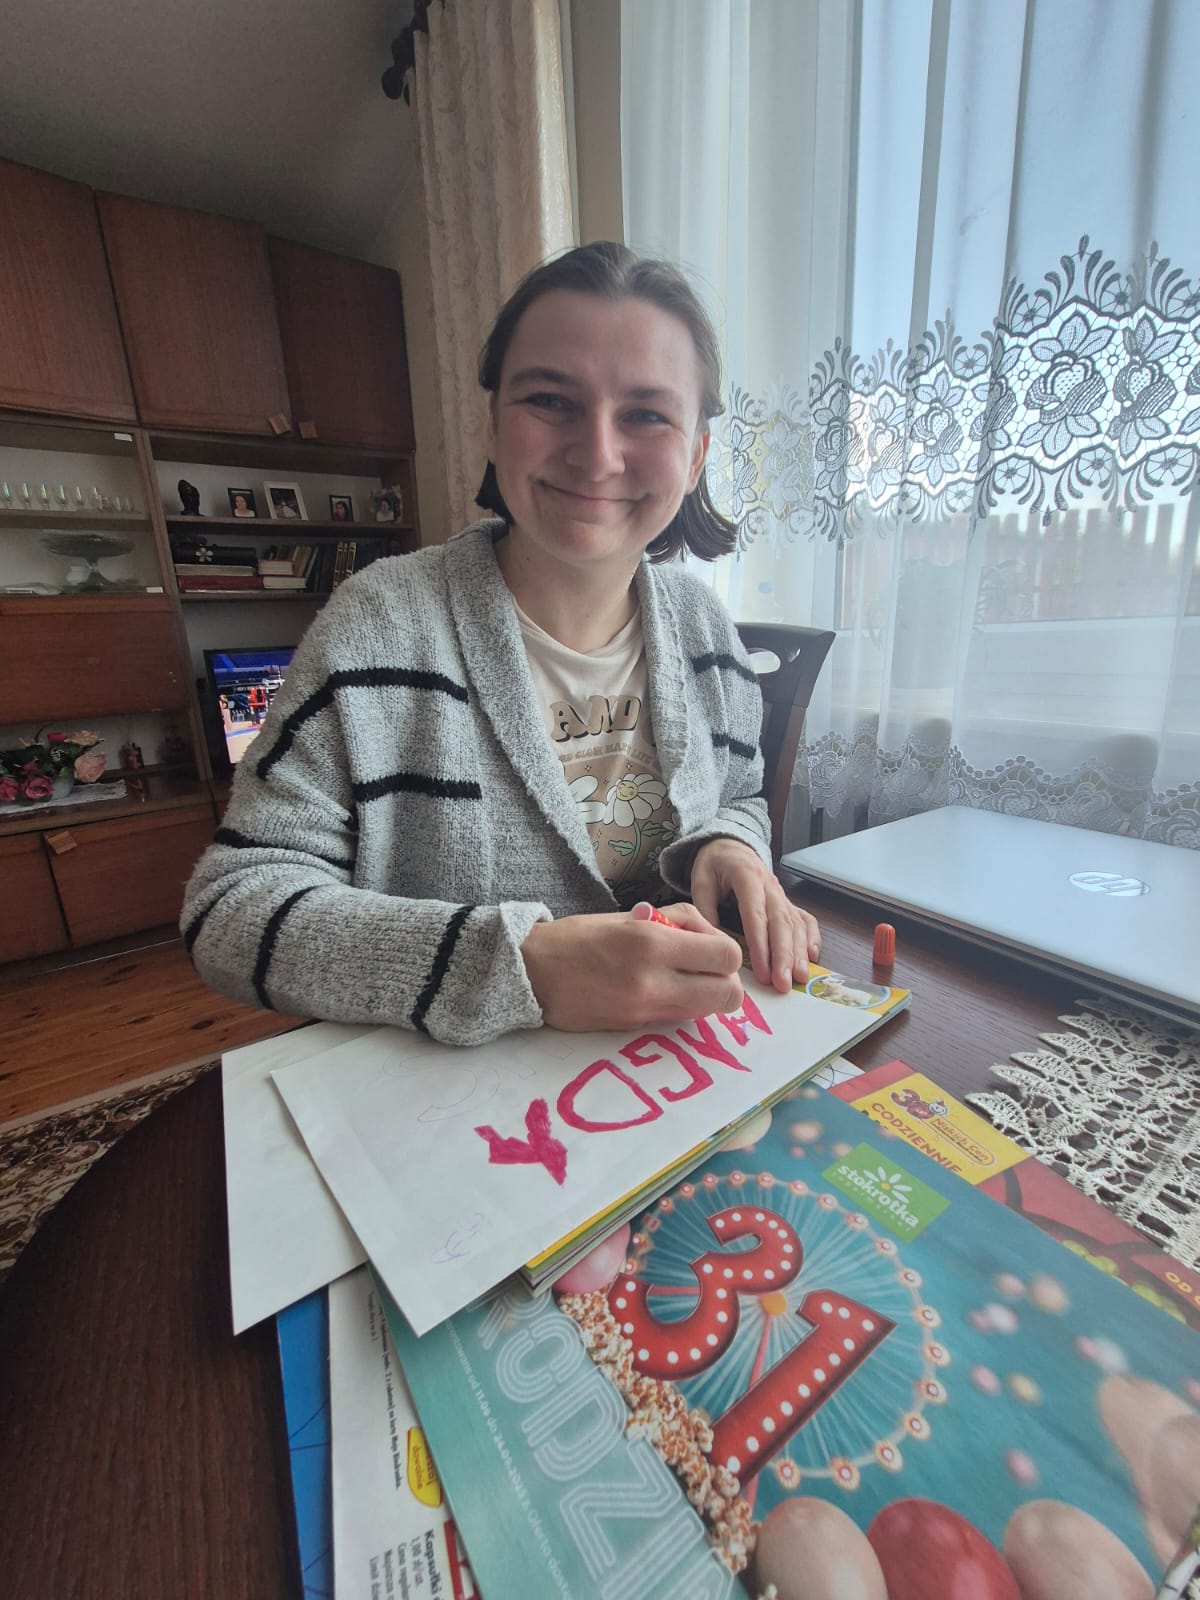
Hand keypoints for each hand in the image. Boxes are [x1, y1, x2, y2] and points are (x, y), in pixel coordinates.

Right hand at [521, 904, 744, 1031]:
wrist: (531, 973)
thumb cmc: (578, 937)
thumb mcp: (629, 915)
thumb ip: (676, 922)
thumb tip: (710, 937)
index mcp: (651, 941)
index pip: (726, 956)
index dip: (727, 953)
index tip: (711, 948)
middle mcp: (653, 980)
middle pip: (728, 995)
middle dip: (727, 983)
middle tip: (707, 971)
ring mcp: (644, 1009)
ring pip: (707, 1012)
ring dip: (705, 998)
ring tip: (683, 980)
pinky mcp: (635, 1028)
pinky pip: (678, 1019)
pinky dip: (681, 1007)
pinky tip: (660, 991)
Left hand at [690, 838, 820, 992]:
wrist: (730, 846)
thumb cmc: (714, 865)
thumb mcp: (700, 880)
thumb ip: (704, 909)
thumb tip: (712, 943)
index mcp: (746, 876)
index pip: (756, 914)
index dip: (761, 945)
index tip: (763, 972)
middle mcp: (770, 885)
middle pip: (781, 922)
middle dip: (784, 955)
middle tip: (783, 984)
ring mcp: (782, 894)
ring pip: (796, 923)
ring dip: (799, 952)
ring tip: (800, 978)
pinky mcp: (787, 901)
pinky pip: (804, 918)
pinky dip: (811, 937)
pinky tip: (812, 957)